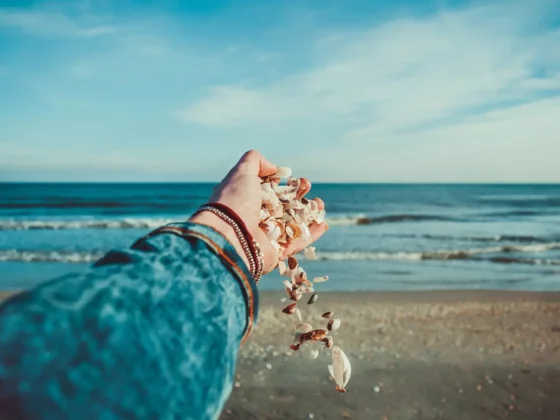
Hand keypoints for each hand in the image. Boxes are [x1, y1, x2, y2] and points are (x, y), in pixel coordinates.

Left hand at [189, 150, 327, 274]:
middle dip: (298, 195)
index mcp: (246, 200)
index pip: (269, 191)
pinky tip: (323, 224)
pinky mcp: (276, 253)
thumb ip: (255, 161)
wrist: (229, 236)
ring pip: (292, 224)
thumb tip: (274, 168)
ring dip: (308, 213)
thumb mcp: (241, 172)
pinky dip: (311, 234)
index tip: (297, 178)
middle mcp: (255, 219)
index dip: (284, 184)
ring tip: (320, 205)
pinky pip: (297, 243)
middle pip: (283, 206)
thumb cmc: (234, 202)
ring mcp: (266, 237)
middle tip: (308, 185)